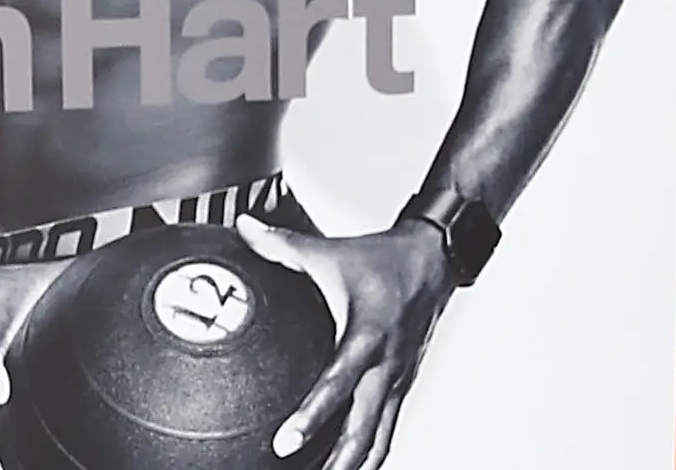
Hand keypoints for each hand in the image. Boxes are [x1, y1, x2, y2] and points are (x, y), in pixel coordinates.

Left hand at [236, 213, 455, 469]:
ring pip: (379, 438)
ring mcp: (398, 380)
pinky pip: (387, 427)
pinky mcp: (402, 384)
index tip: (285, 443)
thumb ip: (281, 244)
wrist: (432, 260)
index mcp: (368, 336)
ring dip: (354, 464)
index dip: (310, 417)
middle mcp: (387, 367)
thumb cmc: (383, 261)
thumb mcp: (328, 251)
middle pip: (363, 431)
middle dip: (337, 462)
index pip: (336, 386)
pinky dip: (370, 452)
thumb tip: (244, 229)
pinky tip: (351, 464)